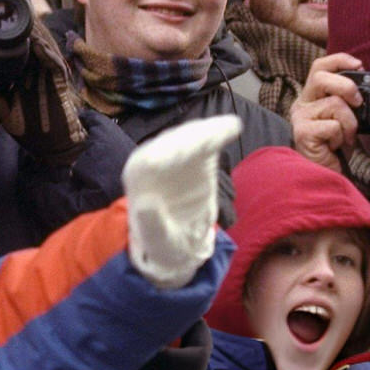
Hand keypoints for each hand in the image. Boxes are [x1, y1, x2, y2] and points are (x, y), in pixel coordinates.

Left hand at [0, 25, 87, 165]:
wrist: (54, 146)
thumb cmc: (32, 130)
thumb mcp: (8, 116)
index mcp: (23, 76)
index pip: (14, 53)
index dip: (5, 40)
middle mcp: (37, 72)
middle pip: (29, 44)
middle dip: (20, 30)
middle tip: (7, 14)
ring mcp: (50, 75)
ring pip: (43, 48)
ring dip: (33, 35)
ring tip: (22, 22)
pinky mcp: (60, 81)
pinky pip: (54, 63)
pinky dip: (46, 53)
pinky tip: (37, 44)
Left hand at [123, 114, 241, 289]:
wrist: (180, 242)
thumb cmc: (164, 242)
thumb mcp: (157, 241)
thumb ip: (151, 225)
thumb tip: (145, 206)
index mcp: (138, 181)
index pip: (145, 162)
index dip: (160, 156)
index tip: (178, 154)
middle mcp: (153, 162)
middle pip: (168, 144)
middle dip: (187, 140)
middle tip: (207, 137)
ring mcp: (176, 156)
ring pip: (188, 137)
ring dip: (206, 131)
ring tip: (226, 127)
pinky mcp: (196, 156)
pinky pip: (207, 141)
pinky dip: (219, 133)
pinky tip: (232, 127)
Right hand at [287, 53, 362, 173]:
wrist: (328, 174)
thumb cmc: (336, 148)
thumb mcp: (346, 118)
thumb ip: (350, 100)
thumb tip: (367, 84)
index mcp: (311, 97)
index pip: (319, 67)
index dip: (339, 60)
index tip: (360, 65)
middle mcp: (301, 105)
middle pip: (320, 77)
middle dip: (346, 85)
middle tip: (358, 101)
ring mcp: (300, 119)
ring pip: (334, 104)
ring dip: (350, 122)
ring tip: (345, 137)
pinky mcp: (303, 133)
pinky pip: (333, 125)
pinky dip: (342, 136)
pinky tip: (335, 146)